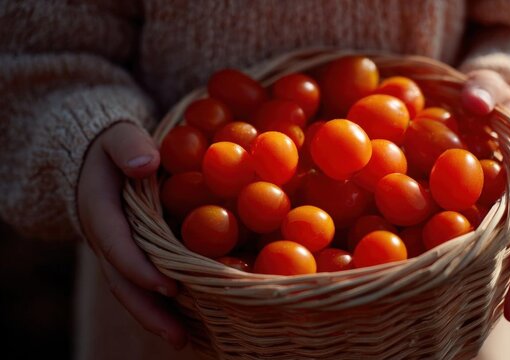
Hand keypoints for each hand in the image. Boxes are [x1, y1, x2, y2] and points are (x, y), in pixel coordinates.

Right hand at [77, 122, 187, 347]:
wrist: (100, 159)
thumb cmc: (115, 146)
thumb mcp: (118, 137)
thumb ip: (128, 146)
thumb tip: (146, 164)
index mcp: (102, 212)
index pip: (117, 246)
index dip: (139, 268)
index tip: (168, 286)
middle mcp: (107, 240)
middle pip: (123, 282)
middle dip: (149, 310)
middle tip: (178, 336)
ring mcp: (119, 252)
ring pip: (133, 290)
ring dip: (156, 317)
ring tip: (185, 341)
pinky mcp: (134, 255)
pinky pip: (146, 282)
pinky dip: (163, 304)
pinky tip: (192, 320)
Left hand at [462, 70, 509, 322]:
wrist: (492, 109)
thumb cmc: (491, 97)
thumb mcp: (492, 86)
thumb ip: (484, 90)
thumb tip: (475, 103)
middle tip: (507, 313)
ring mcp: (501, 210)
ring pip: (502, 251)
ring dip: (498, 282)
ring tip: (491, 319)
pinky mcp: (481, 215)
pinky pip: (476, 242)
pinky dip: (469, 265)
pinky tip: (452, 291)